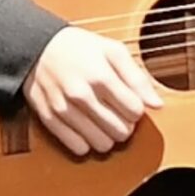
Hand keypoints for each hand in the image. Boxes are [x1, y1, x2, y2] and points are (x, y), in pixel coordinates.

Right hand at [22, 26, 164, 156]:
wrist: (37, 47)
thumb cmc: (79, 48)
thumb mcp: (113, 50)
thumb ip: (137, 77)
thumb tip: (157, 105)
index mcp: (101, 76)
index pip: (135, 112)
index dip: (137, 109)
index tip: (129, 102)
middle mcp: (82, 94)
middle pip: (121, 132)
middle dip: (125, 125)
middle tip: (117, 113)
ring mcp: (64, 109)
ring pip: (102, 144)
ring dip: (107, 136)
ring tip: (102, 121)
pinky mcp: (50, 119)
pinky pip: (78, 148)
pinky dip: (87, 143)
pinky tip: (87, 128)